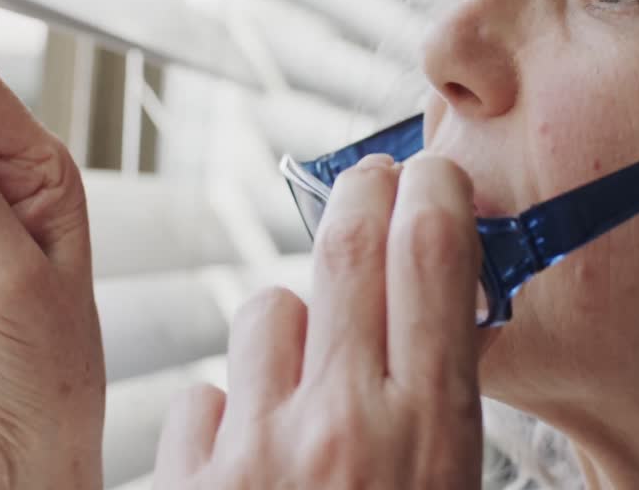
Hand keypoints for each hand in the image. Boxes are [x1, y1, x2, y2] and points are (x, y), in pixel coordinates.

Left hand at [152, 153, 486, 488]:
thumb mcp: (453, 484)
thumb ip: (446, 404)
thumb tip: (453, 321)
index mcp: (428, 435)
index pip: (429, 252)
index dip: (434, 190)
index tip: (434, 178)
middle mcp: (339, 427)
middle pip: (346, 245)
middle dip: (362, 192)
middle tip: (371, 183)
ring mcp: (254, 450)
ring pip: (267, 309)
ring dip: (290, 321)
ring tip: (307, 373)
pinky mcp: (185, 481)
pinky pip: (202, 398)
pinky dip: (226, 411)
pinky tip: (244, 453)